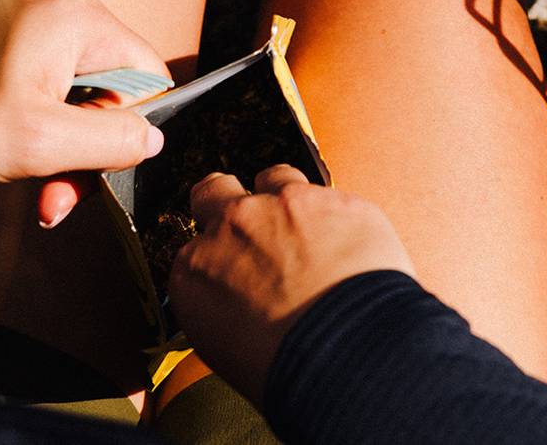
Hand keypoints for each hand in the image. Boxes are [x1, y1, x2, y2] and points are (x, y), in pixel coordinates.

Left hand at [0, 0, 170, 225]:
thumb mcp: (46, 144)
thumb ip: (114, 142)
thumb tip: (152, 139)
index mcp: (80, 16)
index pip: (146, 73)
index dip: (134, 126)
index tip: (103, 168)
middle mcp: (59, 3)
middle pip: (107, 85)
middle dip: (87, 147)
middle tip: (60, 196)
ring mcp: (28, 14)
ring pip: (73, 89)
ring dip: (61, 143)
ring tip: (37, 189)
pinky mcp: (2, 33)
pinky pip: (42, 78)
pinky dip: (35, 120)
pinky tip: (13, 154)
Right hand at [170, 166, 415, 404]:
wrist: (343, 354)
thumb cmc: (283, 368)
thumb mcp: (222, 346)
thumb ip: (221, 304)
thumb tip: (239, 301)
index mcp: (195, 268)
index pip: (195, 248)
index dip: (218, 257)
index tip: (235, 269)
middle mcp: (232, 225)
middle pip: (214, 191)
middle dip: (226, 202)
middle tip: (251, 226)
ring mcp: (285, 205)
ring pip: (276, 178)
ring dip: (286, 199)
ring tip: (307, 230)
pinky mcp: (335, 200)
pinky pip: (333, 198)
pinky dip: (339, 219)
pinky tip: (351, 247)